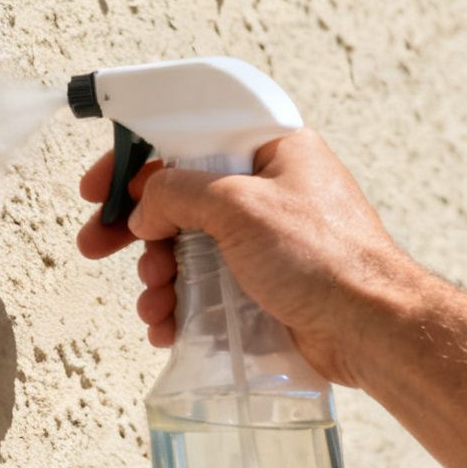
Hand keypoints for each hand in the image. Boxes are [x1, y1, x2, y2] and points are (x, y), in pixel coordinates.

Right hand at [75, 129, 421, 388]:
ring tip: (154, 300)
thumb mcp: (239, 206)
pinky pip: (202, 286)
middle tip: (95, 244)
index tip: (101, 186)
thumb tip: (145, 209)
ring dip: (156, 274)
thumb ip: (178, 193)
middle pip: (178, 197)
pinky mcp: (260, 284)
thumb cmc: (323, 257)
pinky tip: (167, 325)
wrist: (371, 329)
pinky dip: (177, 305)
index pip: (189, 138)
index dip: (137, 158)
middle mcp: (266, 191)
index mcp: (271, 151)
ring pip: (184, 247)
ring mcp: (263, 240)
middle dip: (135, 228)